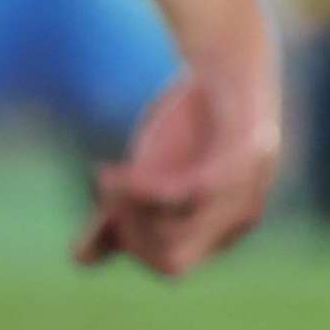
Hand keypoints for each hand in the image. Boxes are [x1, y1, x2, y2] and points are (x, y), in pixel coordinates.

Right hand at [79, 51, 280, 275]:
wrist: (223, 64)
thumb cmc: (189, 126)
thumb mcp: (149, 176)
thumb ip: (121, 216)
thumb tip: (80, 258)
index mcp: (224, 228)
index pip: (170, 265)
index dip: (133, 246)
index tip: (109, 212)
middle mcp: (242, 216)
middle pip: (172, 258)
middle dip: (129, 232)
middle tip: (109, 192)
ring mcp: (249, 188)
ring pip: (176, 230)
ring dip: (127, 208)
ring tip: (107, 177)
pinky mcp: (246, 157)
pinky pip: (187, 194)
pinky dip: (138, 188)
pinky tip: (108, 172)